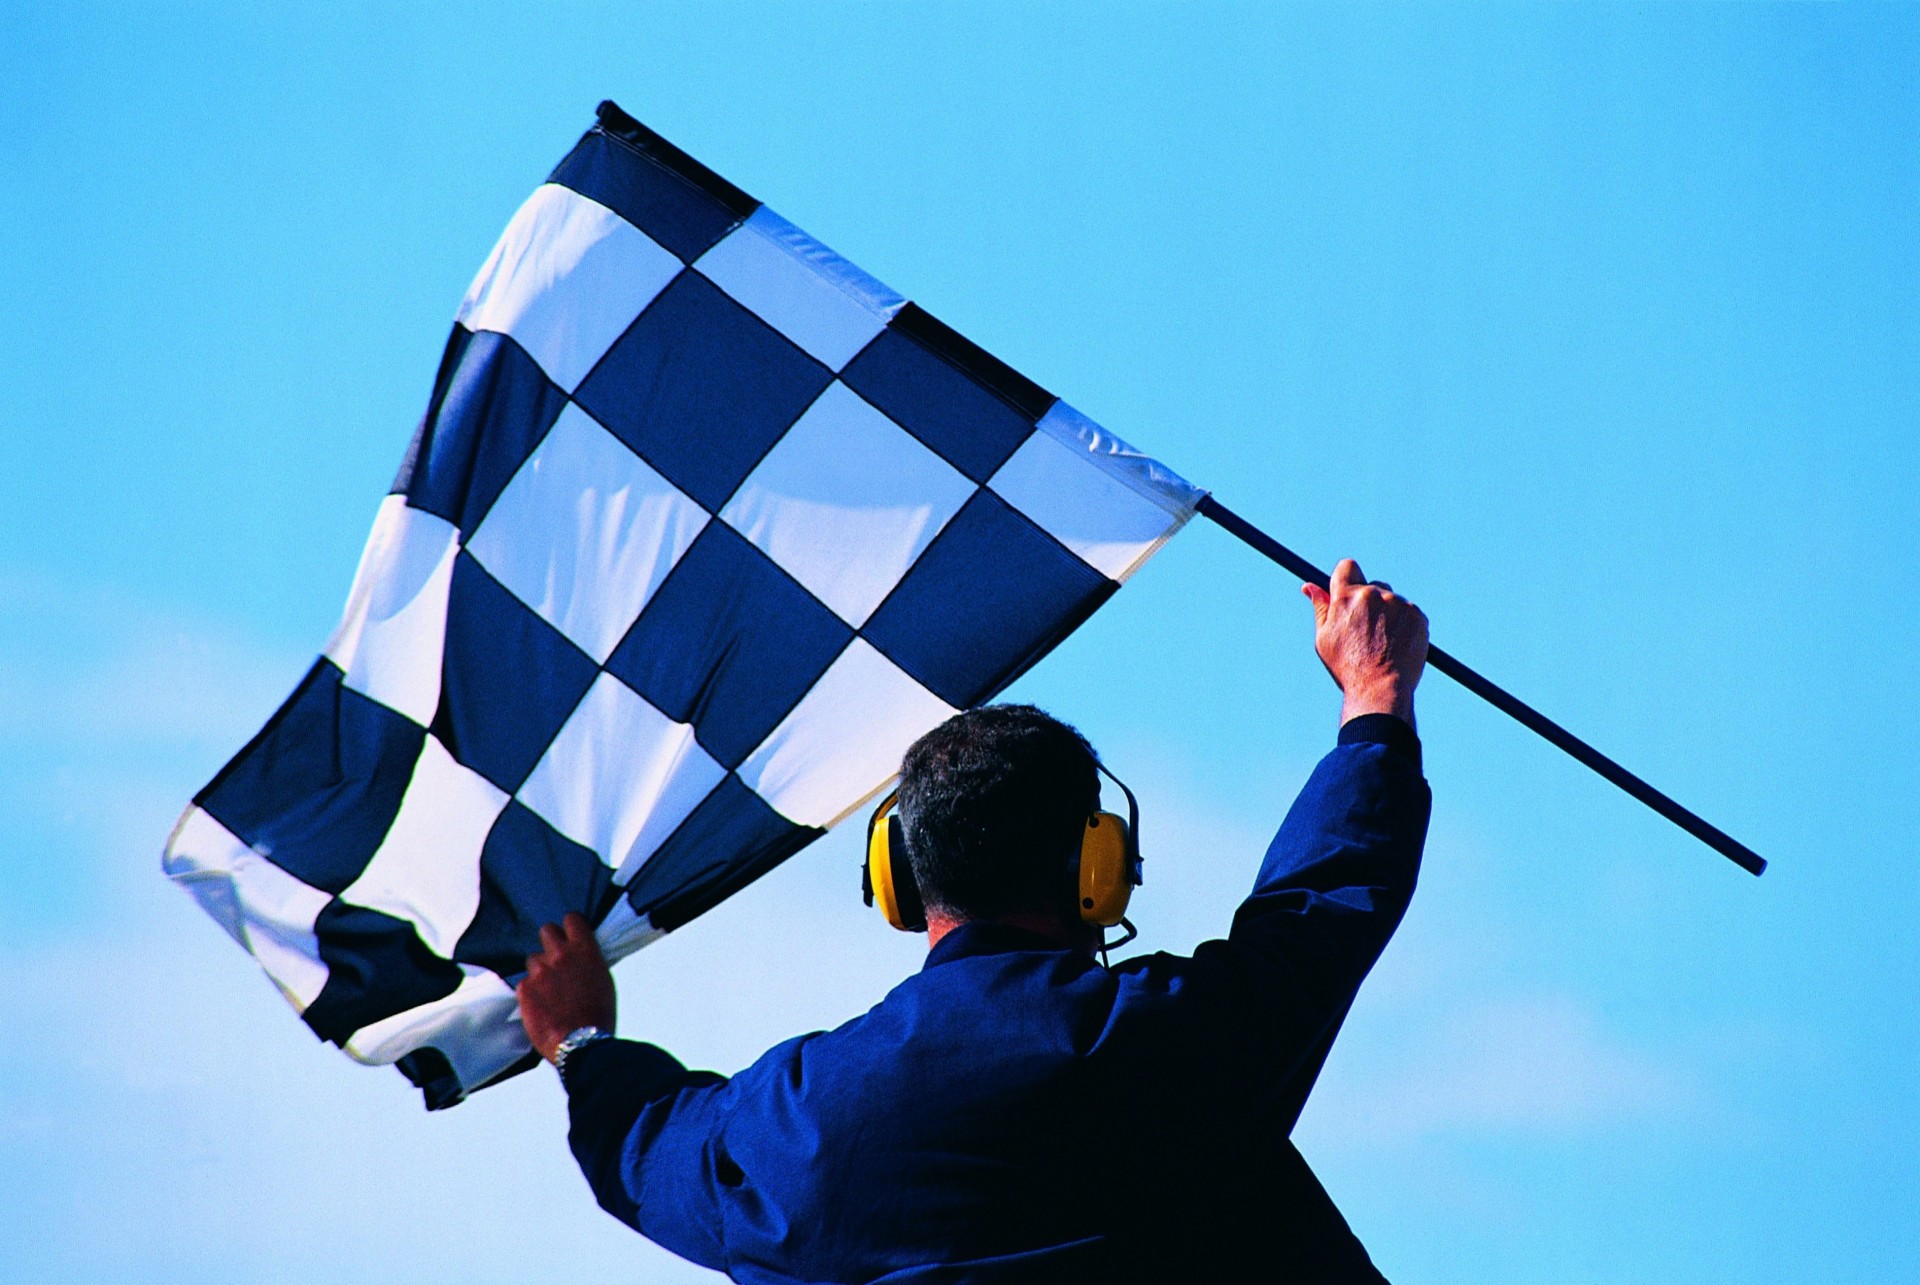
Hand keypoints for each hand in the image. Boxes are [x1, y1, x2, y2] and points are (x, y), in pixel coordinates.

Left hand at [519, 912, 616, 1062]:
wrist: (582, 1044)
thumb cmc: (599, 1015)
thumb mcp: (604, 980)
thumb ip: (589, 961)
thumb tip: (582, 956)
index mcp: (585, 950)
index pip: (572, 919)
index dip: (570, 927)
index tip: (570, 935)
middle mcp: (560, 955)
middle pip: (546, 930)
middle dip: (550, 942)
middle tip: (555, 958)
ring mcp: (540, 971)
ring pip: (533, 959)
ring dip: (539, 970)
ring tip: (549, 990)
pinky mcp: (524, 989)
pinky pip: (524, 982)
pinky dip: (530, 991)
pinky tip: (541, 1004)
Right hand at [1302, 558, 1428, 727]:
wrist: (1380, 688)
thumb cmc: (1348, 667)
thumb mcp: (1325, 639)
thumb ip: (1321, 609)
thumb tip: (1310, 587)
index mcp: (1345, 597)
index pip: (1347, 567)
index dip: (1347, 578)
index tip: (1348, 592)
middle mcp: (1372, 594)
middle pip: (1372, 585)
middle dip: (1369, 602)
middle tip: (1367, 630)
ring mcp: (1397, 603)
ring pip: (1392, 602)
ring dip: (1388, 615)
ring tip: (1383, 645)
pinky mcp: (1417, 615)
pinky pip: (1409, 613)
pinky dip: (1404, 625)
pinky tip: (1397, 646)